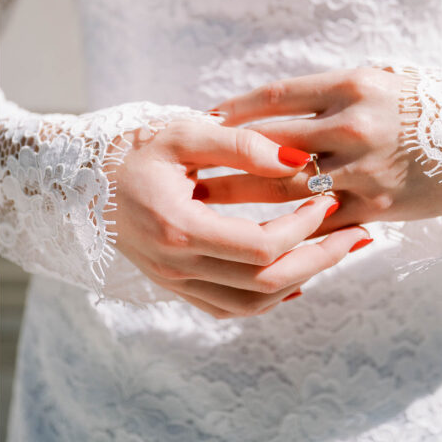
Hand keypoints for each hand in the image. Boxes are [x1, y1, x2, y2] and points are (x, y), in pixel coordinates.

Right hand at [107, 118, 370, 318]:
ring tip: (334, 252)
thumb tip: (299, 159)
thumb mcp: (184, 133)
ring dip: (300, 281)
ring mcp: (172, 280)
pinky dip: (265, 299)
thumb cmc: (133, 150)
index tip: (328, 198)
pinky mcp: (172, 285)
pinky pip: (227, 308)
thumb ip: (240, 144)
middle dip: (321, 260)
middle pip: (265, 283)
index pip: (259, 246)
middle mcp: (175, 264)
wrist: (83, 180)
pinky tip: (293, 278)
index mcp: (177, 226)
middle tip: (358, 235)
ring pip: (251, 304)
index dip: (304, 228)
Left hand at [200, 67, 441, 229]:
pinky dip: (287, 227)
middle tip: (181, 169)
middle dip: (223, 158)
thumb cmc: (419, 102)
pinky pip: (322, 221)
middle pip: (271, 144)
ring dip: (242, 196)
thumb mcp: (372, 81)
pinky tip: (253, 231)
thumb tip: (253, 110)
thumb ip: (318, 96)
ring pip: (288, 188)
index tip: (197, 122)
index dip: (231, 110)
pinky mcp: (381, 205)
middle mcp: (355, 124)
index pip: (274, 96)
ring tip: (203, 202)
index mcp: (351, 85)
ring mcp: (368, 168)